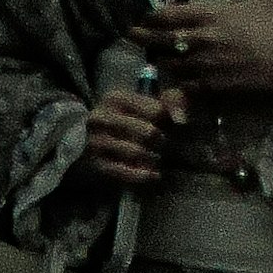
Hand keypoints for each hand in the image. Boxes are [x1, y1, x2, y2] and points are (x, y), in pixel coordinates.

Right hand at [81, 74, 184, 189]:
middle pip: (148, 132)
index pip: (155, 110)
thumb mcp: (148, 102)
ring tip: (159, 157)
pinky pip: (125, 172)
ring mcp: (96, 142)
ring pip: (137, 152)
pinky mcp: (96, 164)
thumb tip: (181, 119)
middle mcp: (101, 117)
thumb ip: (172, 100)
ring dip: (154, 157)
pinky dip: (143, 175)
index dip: (168, 120)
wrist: (92, 141)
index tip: (170, 126)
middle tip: (166, 144)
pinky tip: (154, 174)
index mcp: (115, 98)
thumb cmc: (129, 118)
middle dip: (162, 141)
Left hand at [145, 0, 272, 110]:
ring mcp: (204, 68)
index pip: (168, 16)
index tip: (138, 13)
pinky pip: (183, 86)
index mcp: (211, 16)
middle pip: (160, 41)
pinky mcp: (212, 89)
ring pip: (169, 64)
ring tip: (153, 52)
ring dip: (159, 57)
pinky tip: (172, 77)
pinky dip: (175, 81)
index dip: (148, 16)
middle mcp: (201, 42)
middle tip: (130, 33)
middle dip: (141, 37)